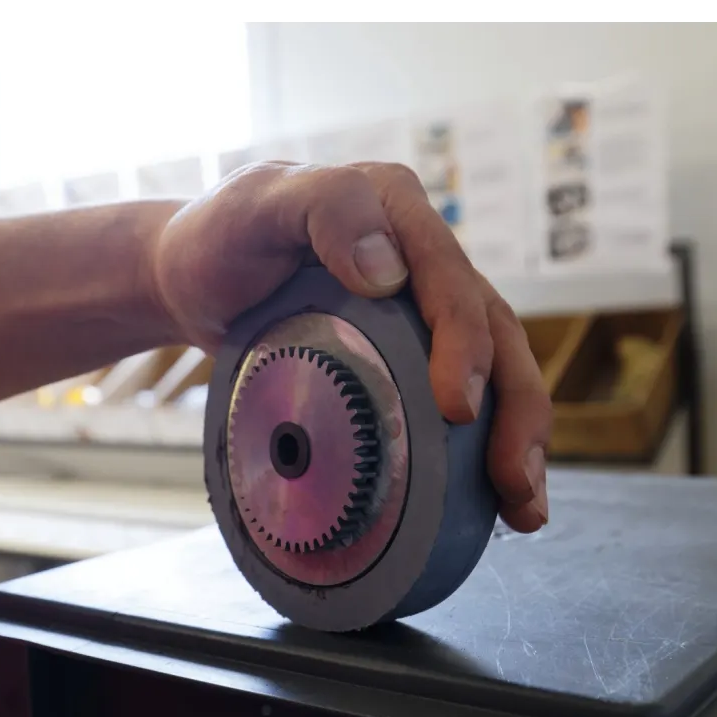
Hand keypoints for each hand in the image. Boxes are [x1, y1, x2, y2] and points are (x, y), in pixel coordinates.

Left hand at [151, 161, 550, 532]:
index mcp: (399, 210)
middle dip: (518, 410)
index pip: (452, 279)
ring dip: (519, 439)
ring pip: (496, 369)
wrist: (192, 274)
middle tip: (513, 481)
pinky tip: (494, 502)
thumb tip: (387, 271)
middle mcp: (424, 257)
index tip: (458, 408)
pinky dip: (482, 447)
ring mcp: (422, 307)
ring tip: (525, 509)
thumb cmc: (219, 237)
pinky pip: (462, 392)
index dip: (466, 345)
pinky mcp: (410, 350)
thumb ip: (325, 209)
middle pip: (496, 332)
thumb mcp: (258, 206)